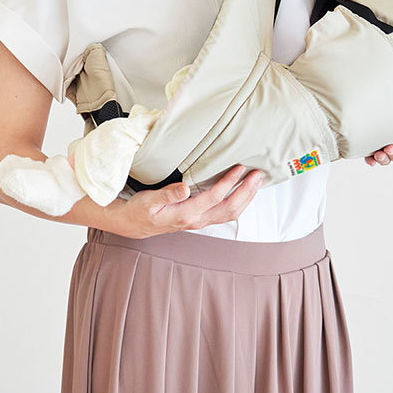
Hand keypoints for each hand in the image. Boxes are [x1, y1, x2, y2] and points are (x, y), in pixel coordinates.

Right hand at [104, 164, 263, 238]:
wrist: (134, 224)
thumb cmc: (141, 210)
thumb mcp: (148, 201)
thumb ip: (167, 194)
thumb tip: (185, 188)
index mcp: (185, 214)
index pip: (214, 198)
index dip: (229, 183)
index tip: (239, 168)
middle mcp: (196, 220)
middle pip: (229, 209)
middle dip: (246, 192)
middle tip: (258, 175)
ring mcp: (200, 221)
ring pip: (230, 213)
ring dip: (246, 198)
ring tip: (257, 181)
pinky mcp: (200, 218)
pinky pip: (225, 213)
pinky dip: (239, 202)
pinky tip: (244, 191)